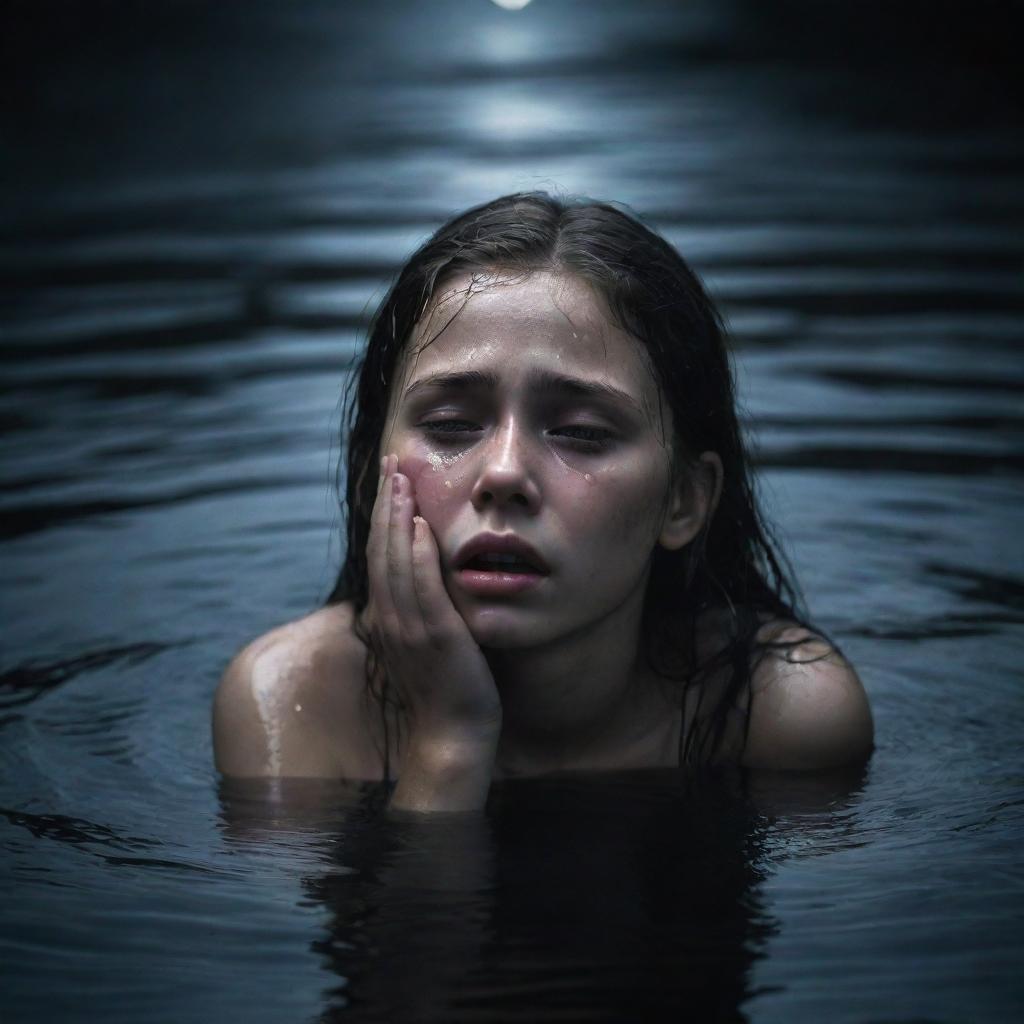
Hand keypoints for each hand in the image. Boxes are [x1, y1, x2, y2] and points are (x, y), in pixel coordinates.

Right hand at [365, 454, 501, 809]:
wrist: (454, 734)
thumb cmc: (448, 689)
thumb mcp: (427, 641)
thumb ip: (422, 608)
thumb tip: (427, 574)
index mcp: (387, 618)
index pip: (379, 555)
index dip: (384, 515)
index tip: (391, 480)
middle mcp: (390, 618)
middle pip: (381, 548)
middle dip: (387, 502)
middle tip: (393, 464)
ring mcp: (409, 627)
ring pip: (395, 560)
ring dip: (397, 516)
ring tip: (402, 478)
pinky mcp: (435, 636)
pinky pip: (422, 586)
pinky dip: (416, 553)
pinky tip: (419, 525)